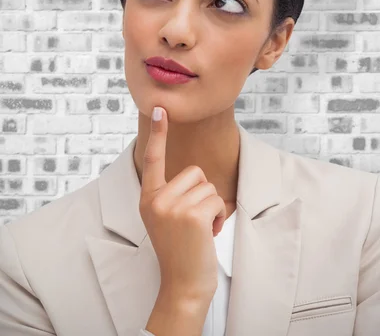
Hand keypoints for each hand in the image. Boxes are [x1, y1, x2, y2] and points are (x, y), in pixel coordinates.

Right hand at [138, 106, 226, 302]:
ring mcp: (172, 207)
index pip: (153, 158)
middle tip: (193, 221)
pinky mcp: (191, 215)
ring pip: (208, 186)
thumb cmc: (180, 249)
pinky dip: (219, 217)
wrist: (182, 284)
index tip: (160, 109)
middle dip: (202, 194)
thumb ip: (171, 194)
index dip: (158, 133)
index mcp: (148, 197)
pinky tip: (208, 234)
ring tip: (200, 229)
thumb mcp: (166, 218)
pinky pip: (216, 201)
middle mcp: (156, 199)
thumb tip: (193, 175)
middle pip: (195, 172)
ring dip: (211, 207)